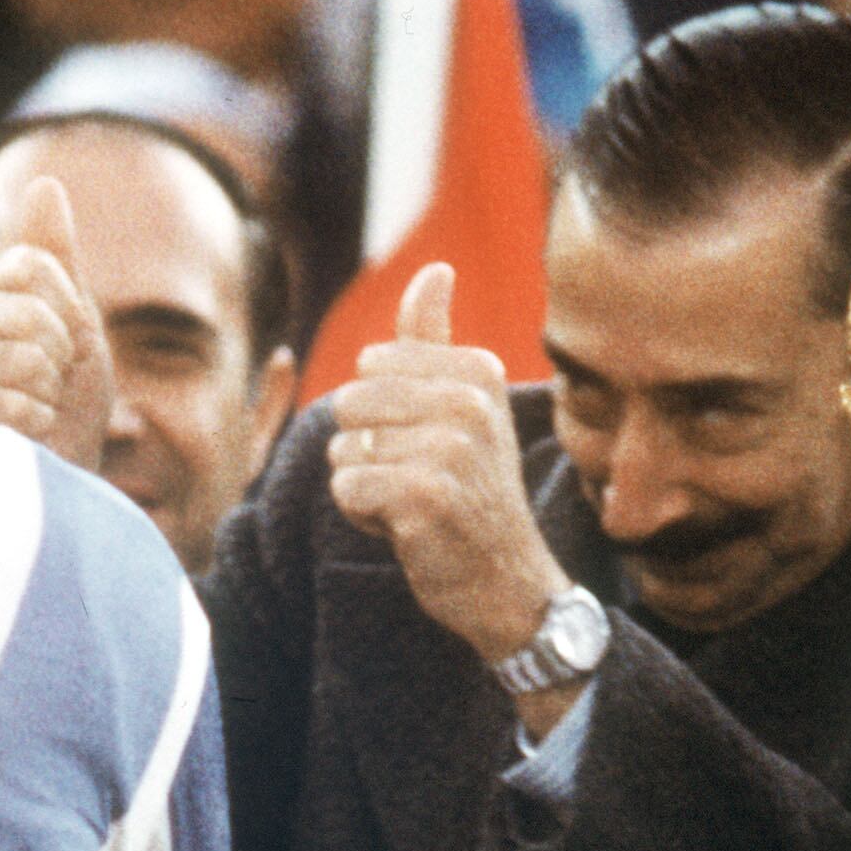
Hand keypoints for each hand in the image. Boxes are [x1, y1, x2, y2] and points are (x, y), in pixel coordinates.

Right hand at [0, 175, 114, 471]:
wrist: (60, 474)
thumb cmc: (65, 400)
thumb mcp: (76, 322)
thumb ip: (54, 257)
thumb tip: (44, 183)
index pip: (31, 267)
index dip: (67, 310)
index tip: (66, 344)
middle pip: (25, 310)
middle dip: (59, 353)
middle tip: (51, 382)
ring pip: (15, 355)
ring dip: (46, 390)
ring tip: (36, 409)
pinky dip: (30, 421)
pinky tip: (21, 434)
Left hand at [327, 263, 571, 671]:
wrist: (507, 582)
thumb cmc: (472, 490)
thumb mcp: (464, 407)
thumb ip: (435, 339)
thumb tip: (434, 268)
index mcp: (477, 370)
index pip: (370, 364)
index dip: (383, 412)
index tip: (430, 443)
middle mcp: (469, 402)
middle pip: (349, 403)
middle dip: (367, 447)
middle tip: (419, 478)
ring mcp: (448, 449)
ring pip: (343, 448)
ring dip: (366, 484)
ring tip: (415, 504)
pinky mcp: (423, 496)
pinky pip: (345, 487)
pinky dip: (362, 515)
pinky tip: (406, 529)